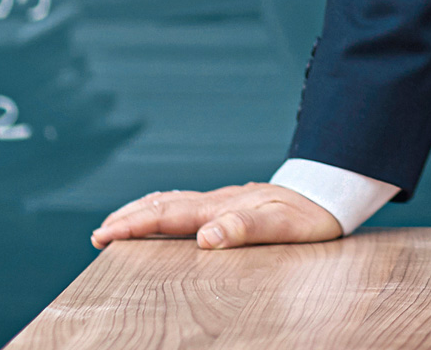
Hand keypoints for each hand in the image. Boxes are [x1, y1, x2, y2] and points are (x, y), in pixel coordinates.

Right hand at [91, 183, 342, 250]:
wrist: (332, 193)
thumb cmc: (312, 215)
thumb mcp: (285, 227)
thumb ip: (248, 229)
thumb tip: (206, 237)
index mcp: (224, 207)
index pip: (170, 215)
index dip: (134, 226)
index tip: (103, 235)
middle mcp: (220, 200)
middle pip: (164, 206)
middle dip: (128, 219)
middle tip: (97, 234)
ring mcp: (225, 199)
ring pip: (173, 201)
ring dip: (142, 210)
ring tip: (117, 222)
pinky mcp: (233, 203)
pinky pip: (188, 203)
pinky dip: (164, 207)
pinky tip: (163, 211)